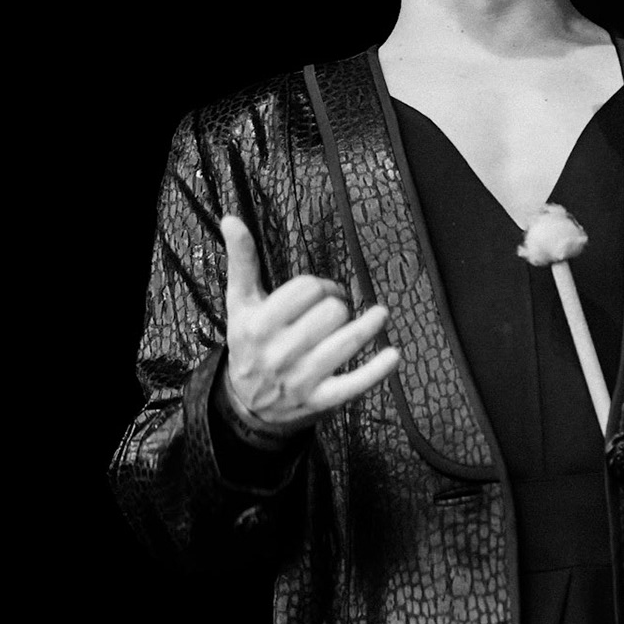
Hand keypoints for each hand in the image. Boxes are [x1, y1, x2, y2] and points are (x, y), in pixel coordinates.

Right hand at [216, 214, 399, 436]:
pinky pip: (353, 383)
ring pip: (346, 340)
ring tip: (376, 317)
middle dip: (338, 304)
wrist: (246, 405)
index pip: (307, 288)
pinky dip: (376, 370)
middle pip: (332, 311)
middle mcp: (277, 353)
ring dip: (367, 325)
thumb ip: (240, 260)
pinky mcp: (319, 399)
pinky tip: (392, 354)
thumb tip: (231, 218)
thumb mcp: (240, 303)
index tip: (316, 293)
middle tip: (332, 312)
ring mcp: (300, 378)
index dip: (318, 285)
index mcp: (257, 324)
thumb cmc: (248, 343)